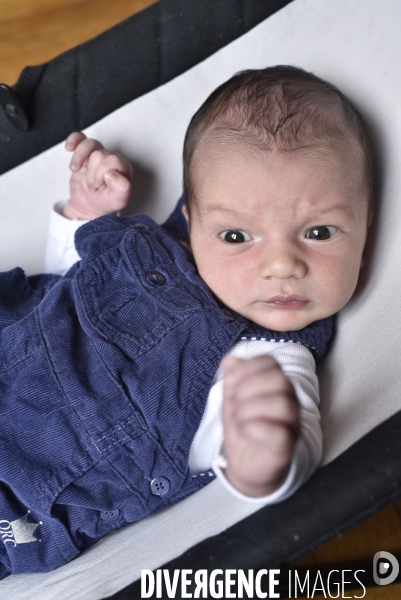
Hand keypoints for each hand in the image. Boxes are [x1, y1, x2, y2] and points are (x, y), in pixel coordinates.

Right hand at [63, 131, 132, 219]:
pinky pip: (80, 137)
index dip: (101, 173)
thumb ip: (121, 188)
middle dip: (91, 173)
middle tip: (93, 185)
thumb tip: (111, 173)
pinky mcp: (85, 153)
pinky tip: (69, 147)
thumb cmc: (106, 202)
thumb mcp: (117, 201)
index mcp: (123, 168)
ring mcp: (98, 154)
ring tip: (76, 170)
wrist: (90, 206)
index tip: (98, 185)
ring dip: (80, 159)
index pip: (113, 160)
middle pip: (99, 154)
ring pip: (89, 144)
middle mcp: (112, 158)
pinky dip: (74, 140)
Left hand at [221, 355, 299, 496]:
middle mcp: (290, 401)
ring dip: (249, 409)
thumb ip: (233, 378)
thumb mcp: (232, 398)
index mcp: (277, 384)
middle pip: (280, 380)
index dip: (247, 369)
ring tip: (238, 419)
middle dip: (248, 388)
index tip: (231, 384)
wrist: (246, 464)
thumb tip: (230, 360)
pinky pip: (279, 433)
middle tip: (234, 404)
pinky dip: (254, 429)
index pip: (270, 362)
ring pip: (282, 405)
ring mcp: (291, 424)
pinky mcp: (286, 448)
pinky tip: (244, 431)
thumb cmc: (244, 426)